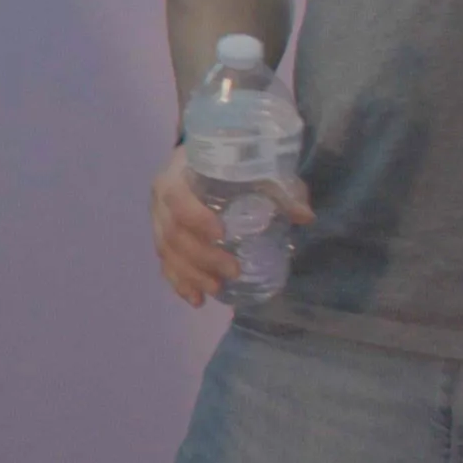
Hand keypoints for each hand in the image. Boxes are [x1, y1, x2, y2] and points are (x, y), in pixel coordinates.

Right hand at [151, 149, 310, 307]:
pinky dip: (180, 283)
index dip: (195, 218)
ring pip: (166, 252)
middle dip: (202, 258)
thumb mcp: (254, 169)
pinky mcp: (162, 238)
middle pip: (172, 233)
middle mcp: (160, 201)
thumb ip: (279, 189)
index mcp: (176, 177)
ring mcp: (158, 222)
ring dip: (191, 275)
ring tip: (216, 290)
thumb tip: (304, 216)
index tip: (222, 234)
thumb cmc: (227, 165)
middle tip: (234, 271)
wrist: (199, 163)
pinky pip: (165, 264)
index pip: (177, 199)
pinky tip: (196, 300)